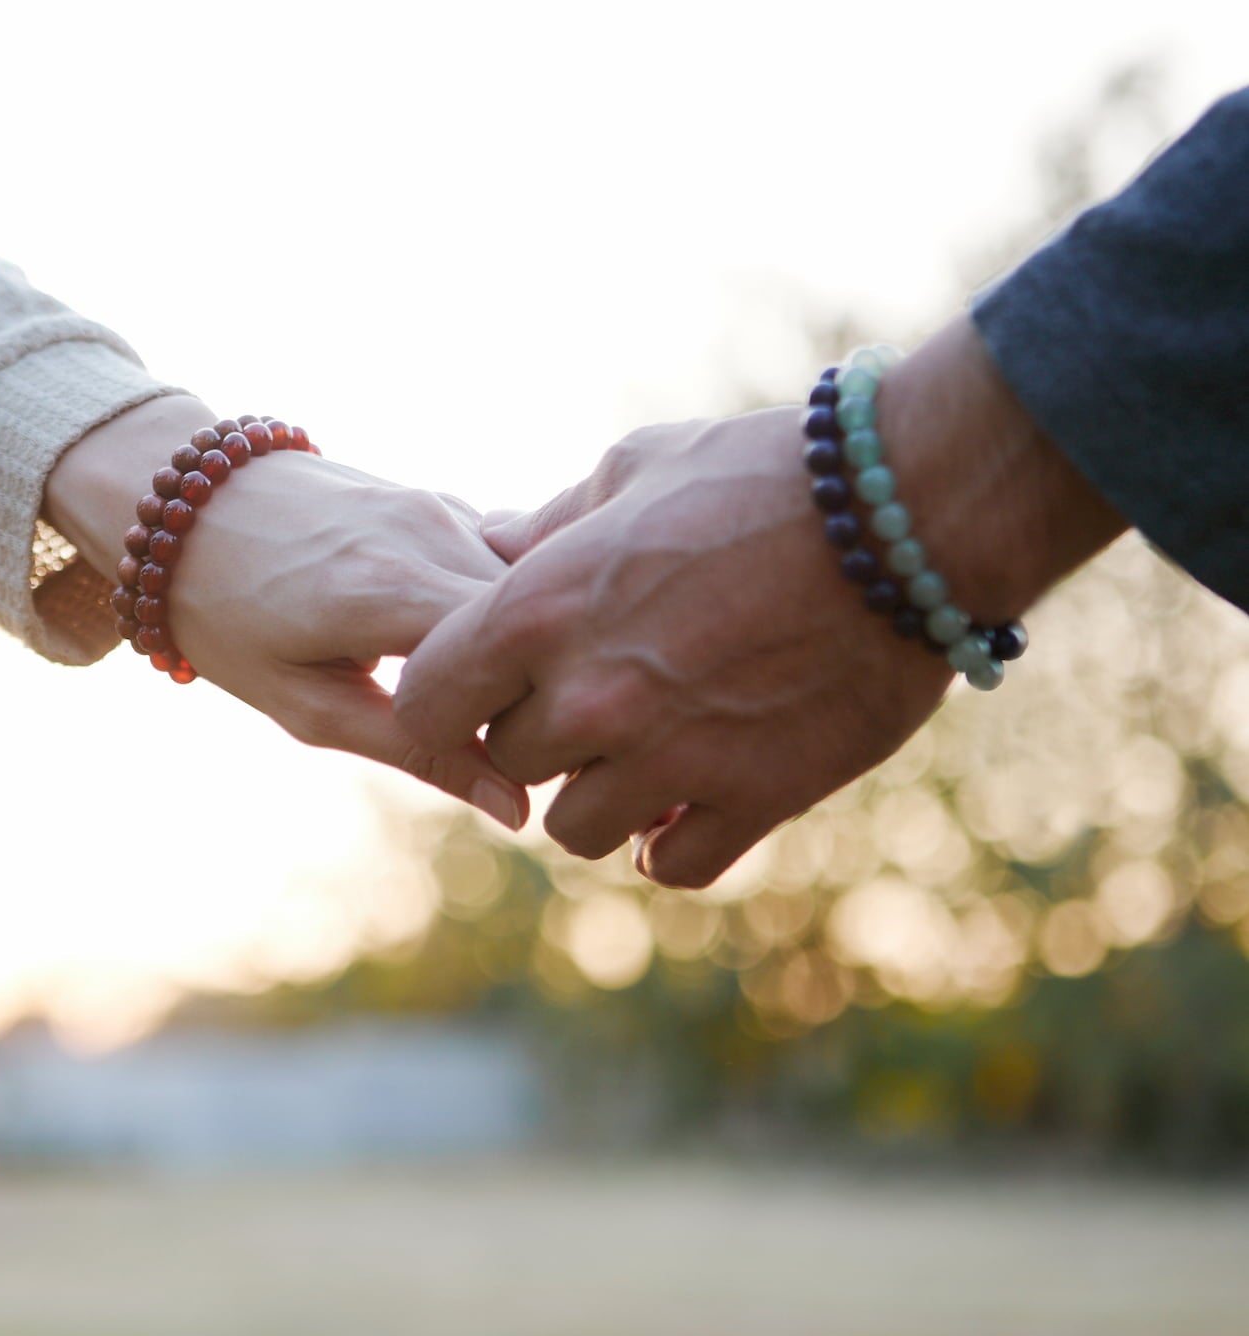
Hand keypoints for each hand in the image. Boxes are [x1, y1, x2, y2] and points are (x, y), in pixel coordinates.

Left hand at [44, 395, 527, 830]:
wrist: (180, 506)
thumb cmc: (227, 617)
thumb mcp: (309, 705)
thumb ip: (418, 752)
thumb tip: (515, 808)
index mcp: (391, 590)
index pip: (523, 659)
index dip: (540, 717)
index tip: (533, 764)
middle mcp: (430, 532)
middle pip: (539, 625)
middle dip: (542, 686)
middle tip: (519, 742)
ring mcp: (440, 505)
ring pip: (529, 593)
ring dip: (523, 648)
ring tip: (485, 696)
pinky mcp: (441, 499)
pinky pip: (501, 564)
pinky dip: (498, 611)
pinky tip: (464, 645)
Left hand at [394, 316, 1122, 885]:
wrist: (909, 512)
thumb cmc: (762, 474)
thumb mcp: (637, 469)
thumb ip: (550, 524)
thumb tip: (492, 541)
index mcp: (541, 608)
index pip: (426, 699)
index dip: (446, 701)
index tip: (481, 693)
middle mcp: (591, 696)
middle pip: (512, 764)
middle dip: (542, 738)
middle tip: (592, 705)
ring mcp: (671, 755)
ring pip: (578, 831)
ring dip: (602, 799)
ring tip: (644, 756)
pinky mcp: (754, 797)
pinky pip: (672, 866)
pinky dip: (671, 846)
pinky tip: (688, 807)